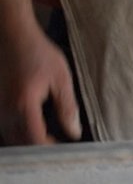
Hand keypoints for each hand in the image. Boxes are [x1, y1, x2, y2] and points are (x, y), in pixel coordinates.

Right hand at [0, 21, 80, 144]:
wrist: (13, 38)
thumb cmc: (39, 54)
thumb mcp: (61, 78)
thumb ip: (67, 106)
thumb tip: (74, 132)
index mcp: (24, 104)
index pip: (34, 139)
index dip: (48, 147)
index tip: (62, 146)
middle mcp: (6, 110)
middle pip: (20, 143)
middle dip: (38, 147)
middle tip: (57, 143)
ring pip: (10, 137)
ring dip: (27, 141)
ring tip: (48, 136)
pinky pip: (5, 127)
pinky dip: (18, 132)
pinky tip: (33, 125)